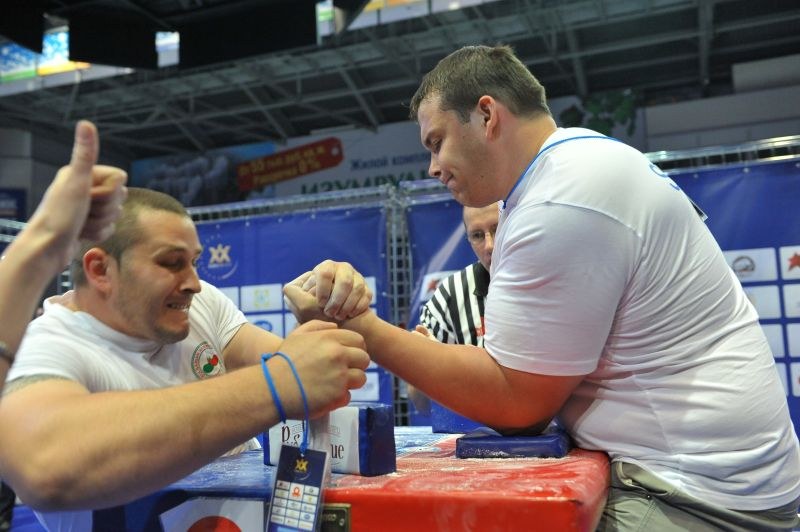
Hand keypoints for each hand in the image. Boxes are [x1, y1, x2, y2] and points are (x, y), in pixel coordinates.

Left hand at [28, 121, 126, 267]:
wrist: (46, 250)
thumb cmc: (59, 216)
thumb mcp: (76, 183)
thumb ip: (84, 154)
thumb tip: (85, 123)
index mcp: (81, 173)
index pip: (120, 179)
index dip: (110, 192)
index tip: (90, 197)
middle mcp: (84, 187)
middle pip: (119, 197)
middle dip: (105, 209)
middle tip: (83, 212)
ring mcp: (86, 206)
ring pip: (115, 214)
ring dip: (101, 223)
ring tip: (81, 225)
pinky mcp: (88, 224)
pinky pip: (109, 228)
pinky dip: (99, 234)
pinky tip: (82, 234)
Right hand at [270, 320, 369, 418]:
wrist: (273, 388)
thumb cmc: (283, 361)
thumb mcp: (297, 335)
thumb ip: (318, 326)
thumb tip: (335, 327)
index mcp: (331, 339)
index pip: (359, 341)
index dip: (355, 348)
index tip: (348, 356)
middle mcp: (339, 355)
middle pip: (364, 359)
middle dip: (356, 365)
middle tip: (343, 371)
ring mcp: (340, 376)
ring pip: (361, 378)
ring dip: (351, 382)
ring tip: (335, 384)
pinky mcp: (338, 395)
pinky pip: (348, 396)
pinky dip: (339, 397)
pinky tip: (325, 395)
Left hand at [283, 260, 371, 322]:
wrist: (340, 326)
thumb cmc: (316, 314)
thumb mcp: (300, 305)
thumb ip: (292, 294)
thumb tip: (288, 287)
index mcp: (325, 268)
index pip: (324, 273)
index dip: (322, 290)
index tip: (320, 304)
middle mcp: (342, 269)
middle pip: (344, 281)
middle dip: (337, 300)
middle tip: (330, 313)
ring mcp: (356, 278)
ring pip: (356, 288)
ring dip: (347, 305)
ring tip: (339, 317)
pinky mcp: (366, 289)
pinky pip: (365, 296)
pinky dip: (357, 308)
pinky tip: (350, 315)